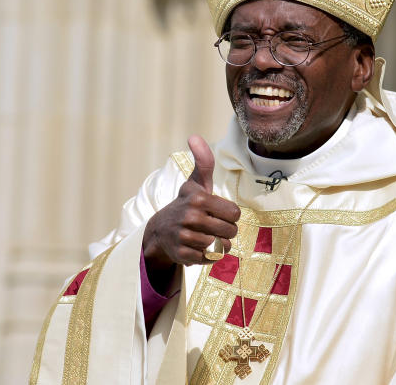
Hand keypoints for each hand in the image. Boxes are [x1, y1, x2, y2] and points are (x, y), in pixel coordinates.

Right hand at [143, 135, 240, 274]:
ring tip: (207, 237)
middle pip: (231, 231)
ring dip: (219, 244)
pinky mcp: (183, 255)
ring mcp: (185, 237)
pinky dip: (208, 255)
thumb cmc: (187, 203)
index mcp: (198, 199)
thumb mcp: (196, 183)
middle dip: (227, 231)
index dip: (230, 215)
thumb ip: (203, 161)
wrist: (160, 230)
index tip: (218, 212)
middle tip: (214, 226)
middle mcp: (190, 218)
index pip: (235, 214)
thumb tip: (194, 136)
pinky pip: (209, 259)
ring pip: (222, 247)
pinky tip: (198, 247)